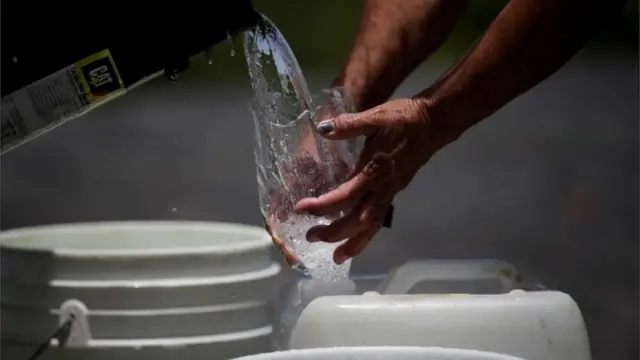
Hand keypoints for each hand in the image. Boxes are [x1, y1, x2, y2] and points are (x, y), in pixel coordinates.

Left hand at [294, 98, 439, 263]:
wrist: (433, 124)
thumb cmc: (403, 119)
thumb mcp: (375, 117)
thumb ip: (349, 125)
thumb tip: (322, 128)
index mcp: (374, 171)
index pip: (345, 196)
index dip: (322, 206)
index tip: (301, 209)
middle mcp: (382, 188)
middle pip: (357, 220)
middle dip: (333, 232)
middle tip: (310, 236)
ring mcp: (390, 192)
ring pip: (371, 226)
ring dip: (353, 242)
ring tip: (337, 257)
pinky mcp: (393, 192)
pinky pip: (378, 220)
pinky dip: (366, 235)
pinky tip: (356, 240)